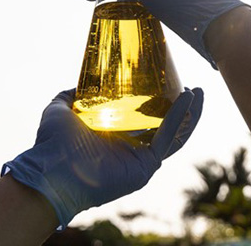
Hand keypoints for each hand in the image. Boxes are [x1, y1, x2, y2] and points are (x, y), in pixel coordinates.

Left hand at [2, 87, 202, 229]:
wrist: (51, 168)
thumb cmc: (51, 143)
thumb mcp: (60, 108)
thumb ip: (70, 95)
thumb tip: (78, 84)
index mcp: (115, 135)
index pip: (144, 119)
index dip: (158, 102)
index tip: (169, 82)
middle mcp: (131, 148)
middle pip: (166, 127)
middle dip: (183, 109)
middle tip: (193, 88)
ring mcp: (140, 158)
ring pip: (174, 135)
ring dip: (190, 114)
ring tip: (199, 92)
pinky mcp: (145, 166)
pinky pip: (167, 140)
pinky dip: (179, 118)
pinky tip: (187, 98)